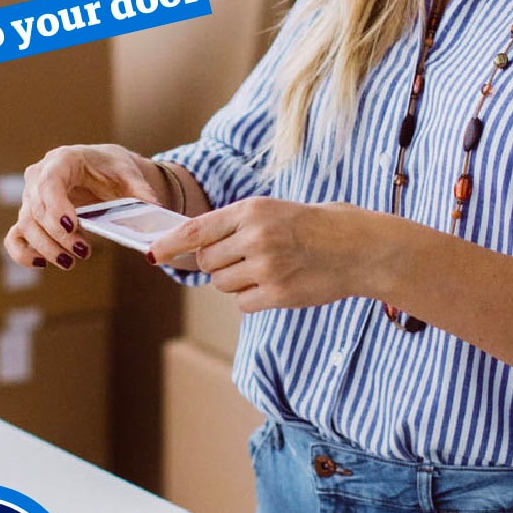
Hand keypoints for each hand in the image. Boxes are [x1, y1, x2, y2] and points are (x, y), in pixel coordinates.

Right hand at [5, 143, 163, 271]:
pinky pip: (15, 236)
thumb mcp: (129, 173)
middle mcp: (39, 177)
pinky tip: (40, 263)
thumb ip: (140, 190)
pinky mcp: (30, 217)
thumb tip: (154, 208)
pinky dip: (22, 252)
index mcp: (62, 160)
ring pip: (26, 226)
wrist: (103, 167)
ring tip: (70, 262)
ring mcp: (30, 198)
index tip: (72, 227)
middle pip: (37, 210)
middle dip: (58, 236)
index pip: (49, 183)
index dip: (56, 206)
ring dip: (46, 247)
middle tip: (83, 252)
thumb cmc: (113, 166)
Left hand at [149, 198, 370, 310]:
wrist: (359, 246)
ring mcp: (266, 267)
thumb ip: (235, 226)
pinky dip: (253, 297)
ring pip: (223, 283)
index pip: (197, 230)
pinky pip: (243, 303)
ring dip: (236, 281)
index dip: (171, 245)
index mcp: (251, 210)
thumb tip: (195, 249)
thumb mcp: (273, 211)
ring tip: (266, 268)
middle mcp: (254, 236)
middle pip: (208, 261)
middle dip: (218, 263)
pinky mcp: (278, 293)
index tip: (153, 254)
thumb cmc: (314, 226)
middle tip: (246, 257)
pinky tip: (276, 284)